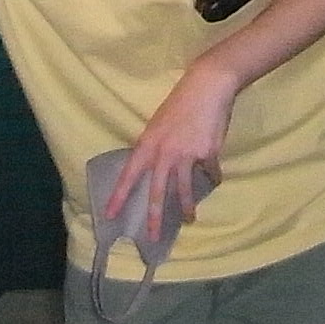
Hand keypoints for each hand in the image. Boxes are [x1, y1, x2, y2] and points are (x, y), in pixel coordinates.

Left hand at [107, 58, 238, 244]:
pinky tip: (214, 177)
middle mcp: (165, 153)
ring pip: (184, 189)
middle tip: (152, 237)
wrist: (208, 87)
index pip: (129, 175)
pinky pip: (209, 172)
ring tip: (189, 218)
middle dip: (154, 217)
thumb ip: (156, 147)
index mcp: (148, 144)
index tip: (110, 215)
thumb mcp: (159, 124)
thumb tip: (157, 167)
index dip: (119, 196)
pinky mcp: (207, 153)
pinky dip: (212, 176)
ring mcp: (187, 154)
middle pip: (157, 191)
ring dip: (186, 207)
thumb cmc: (181, 102)